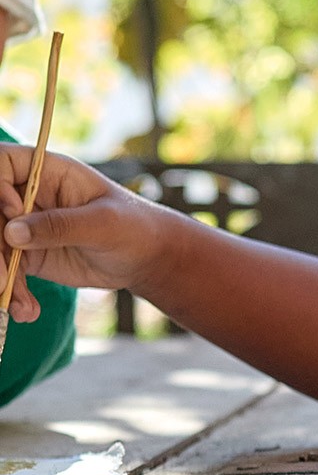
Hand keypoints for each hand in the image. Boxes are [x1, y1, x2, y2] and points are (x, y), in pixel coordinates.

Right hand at [0, 151, 169, 320]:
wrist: (145, 258)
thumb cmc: (133, 227)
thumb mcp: (103, 224)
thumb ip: (60, 225)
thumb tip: (12, 232)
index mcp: (48, 173)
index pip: (2, 163)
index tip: (12, 212)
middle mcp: (29, 196)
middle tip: (3, 279)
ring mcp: (26, 226)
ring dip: (3, 277)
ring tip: (21, 307)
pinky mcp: (28, 255)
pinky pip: (9, 271)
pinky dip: (14, 292)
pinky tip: (27, 311)